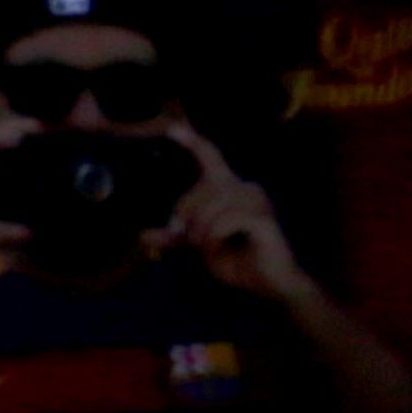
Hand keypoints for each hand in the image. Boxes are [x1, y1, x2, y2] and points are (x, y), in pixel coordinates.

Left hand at [158, 126, 308, 302]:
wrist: (268, 284)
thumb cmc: (237, 260)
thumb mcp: (200, 247)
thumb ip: (175, 238)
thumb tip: (142, 236)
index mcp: (228, 189)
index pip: (210, 157)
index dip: (192, 141)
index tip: (171, 128)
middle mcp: (245, 188)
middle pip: (205, 185)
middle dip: (187, 211)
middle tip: (182, 236)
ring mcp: (257, 201)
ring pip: (215, 202)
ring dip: (201, 227)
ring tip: (203, 245)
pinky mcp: (264, 218)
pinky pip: (228, 218)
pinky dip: (215, 234)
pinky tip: (217, 246)